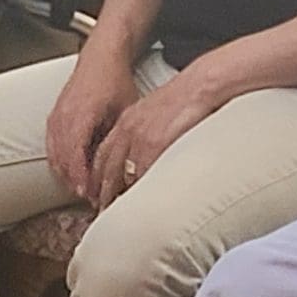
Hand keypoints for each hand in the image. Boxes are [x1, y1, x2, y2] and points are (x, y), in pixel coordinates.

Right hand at [46, 48, 140, 202]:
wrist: (100, 58)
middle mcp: (65, 116)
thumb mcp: (127, 109)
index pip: (76, 153)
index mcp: (82, 114)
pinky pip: (50, 145)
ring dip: (65, 174)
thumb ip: (123, 135)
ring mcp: (56, 116)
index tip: (88, 193)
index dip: (81, 176)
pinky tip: (68, 174)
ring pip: (54, 154)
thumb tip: (131, 162)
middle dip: (74, 181)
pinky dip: (58, 162)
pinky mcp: (54, 116)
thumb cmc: (116, 81)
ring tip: (80, 190)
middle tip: (89, 198)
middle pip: (63, 158)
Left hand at [87, 69, 225, 209]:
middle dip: (101, 190)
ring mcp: (140, 138)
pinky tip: (134, 202)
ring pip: (119, 173)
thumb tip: (143, 156)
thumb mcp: (155, 113)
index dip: (98, 174)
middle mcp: (128, 130)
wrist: (200, 85)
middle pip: (106, 167)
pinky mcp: (154, 145)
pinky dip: (135, 190)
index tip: (96, 190)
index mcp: (127, 121)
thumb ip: (145, 133)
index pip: (104, 153)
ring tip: (111, 210)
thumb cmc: (186, 98)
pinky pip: (140, 174)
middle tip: (100, 208)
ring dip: (113, 194)